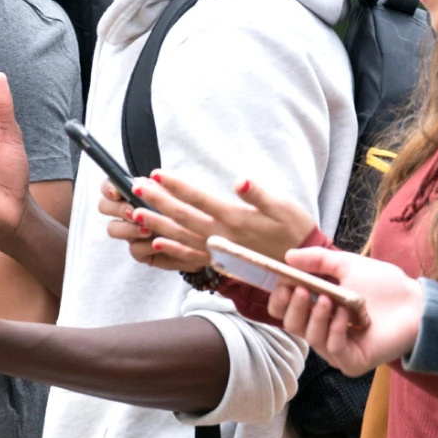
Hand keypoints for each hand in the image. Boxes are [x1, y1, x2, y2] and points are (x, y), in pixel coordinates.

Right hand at [97, 179, 208, 270]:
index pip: (109, 186)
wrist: (206, 238)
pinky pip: (134, 249)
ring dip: (128, 228)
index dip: (109, 188)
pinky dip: (145, 245)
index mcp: (133, 193)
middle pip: (104, 207)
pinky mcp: (141, 251)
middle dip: (117, 209)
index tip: (118, 192)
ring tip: (147, 229)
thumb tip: (149, 180)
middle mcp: (126, 212)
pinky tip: (157, 243)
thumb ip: (162, 188)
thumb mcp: (178, 195)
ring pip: (114, 229)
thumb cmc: (190, 211)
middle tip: (132, 212)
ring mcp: (131, 232)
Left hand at [103, 171, 318, 270]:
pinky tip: (155, 243)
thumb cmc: (294, 228)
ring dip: (157, 224)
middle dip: (157, 200)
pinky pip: (190, 257)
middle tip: (135, 187)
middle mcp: (221, 235)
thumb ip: (259, 194)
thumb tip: (240, 181)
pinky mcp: (219, 261)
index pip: (199, 198)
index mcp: (234, 217)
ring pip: (181, 236)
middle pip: (182, 215)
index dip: (176, 185)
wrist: (301, 263)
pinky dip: (171, 250)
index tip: (156, 173)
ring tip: (137, 212)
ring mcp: (218, 250)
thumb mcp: (283, 205)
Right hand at [267, 248, 423, 374]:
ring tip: (330, 299)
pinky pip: (332, 348)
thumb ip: (317, 260)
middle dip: (293, 306)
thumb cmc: (384, 285)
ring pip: (309, 337)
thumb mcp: (347, 265)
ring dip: (316, 315)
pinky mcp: (352, 362)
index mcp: (317, 310)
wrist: (417, 303)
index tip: (285, 282)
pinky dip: (334, 329)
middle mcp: (322, 331)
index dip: (280, 298)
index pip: (285, 311)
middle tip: (301, 289)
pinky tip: (344, 314)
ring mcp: (336, 349)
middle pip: (290, 325)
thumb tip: (287, 256)